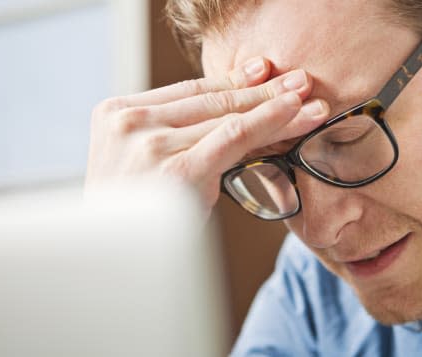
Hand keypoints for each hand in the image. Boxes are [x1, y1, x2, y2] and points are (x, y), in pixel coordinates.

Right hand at [85, 57, 329, 212]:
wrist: (111, 262)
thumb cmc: (133, 217)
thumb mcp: (141, 163)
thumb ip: (171, 135)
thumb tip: (228, 116)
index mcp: (115, 112)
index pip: (188, 91)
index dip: (232, 80)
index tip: (263, 71)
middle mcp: (129, 122)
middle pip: (211, 99)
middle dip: (262, 89)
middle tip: (300, 80)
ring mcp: (149, 144)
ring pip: (229, 117)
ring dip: (276, 108)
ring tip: (310, 102)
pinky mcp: (176, 171)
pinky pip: (233, 138)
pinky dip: (268, 123)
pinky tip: (293, 115)